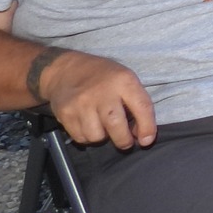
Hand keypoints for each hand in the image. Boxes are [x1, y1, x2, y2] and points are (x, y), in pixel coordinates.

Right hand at [40, 51, 156, 149]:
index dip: (147, 127)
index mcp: (124, 81)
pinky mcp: (65, 114)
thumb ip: (137, 103)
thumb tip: (141, 135)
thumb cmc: (104, 77)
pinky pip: (81, 137)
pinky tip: (88, 125)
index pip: (142, 107)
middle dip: (124, 140)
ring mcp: (82, 104)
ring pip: (97, 136)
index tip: (146, 140)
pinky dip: (87, 137)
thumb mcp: (125, 80)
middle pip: (116, 126)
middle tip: (125, 142)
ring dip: (102, 137)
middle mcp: (103, 92)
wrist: (66, 70)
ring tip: (102, 126)